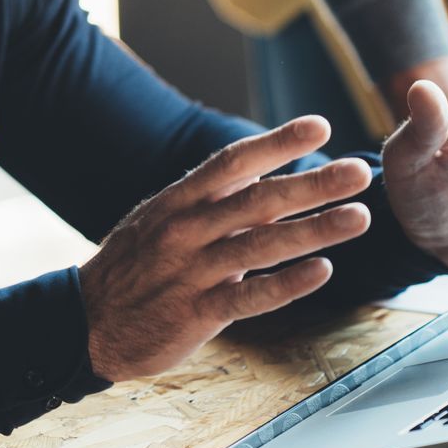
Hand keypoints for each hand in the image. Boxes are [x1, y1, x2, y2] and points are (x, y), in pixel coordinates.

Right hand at [77, 118, 373, 380]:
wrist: (88, 321)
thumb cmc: (134, 266)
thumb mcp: (162, 219)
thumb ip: (211, 201)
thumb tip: (264, 172)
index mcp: (179, 200)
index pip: (233, 161)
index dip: (278, 142)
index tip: (321, 126)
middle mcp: (186, 229)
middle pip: (259, 200)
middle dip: (313, 184)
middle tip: (359, 173)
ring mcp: (192, 271)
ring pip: (262, 245)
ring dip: (315, 230)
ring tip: (358, 218)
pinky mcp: (196, 313)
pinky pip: (249, 297)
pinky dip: (287, 284)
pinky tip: (322, 272)